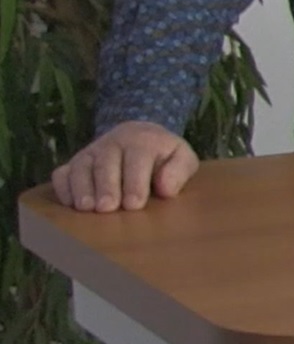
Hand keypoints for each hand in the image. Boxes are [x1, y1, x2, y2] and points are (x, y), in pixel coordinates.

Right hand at [51, 121, 198, 211]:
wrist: (140, 135)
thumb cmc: (163, 155)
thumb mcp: (181, 157)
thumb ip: (179, 170)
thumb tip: (166, 189)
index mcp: (141, 141)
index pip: (136, 159)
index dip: (135, 182)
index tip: (134, 204)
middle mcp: (112, 144)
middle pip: (105, 164)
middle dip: (106, 186)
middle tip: (107, 208)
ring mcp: (90, 153)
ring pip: (81, 168)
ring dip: (82, 188)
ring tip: (86, 208)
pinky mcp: (74, 164)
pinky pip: (62, 173)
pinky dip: (63, 188)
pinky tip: (70, 204)